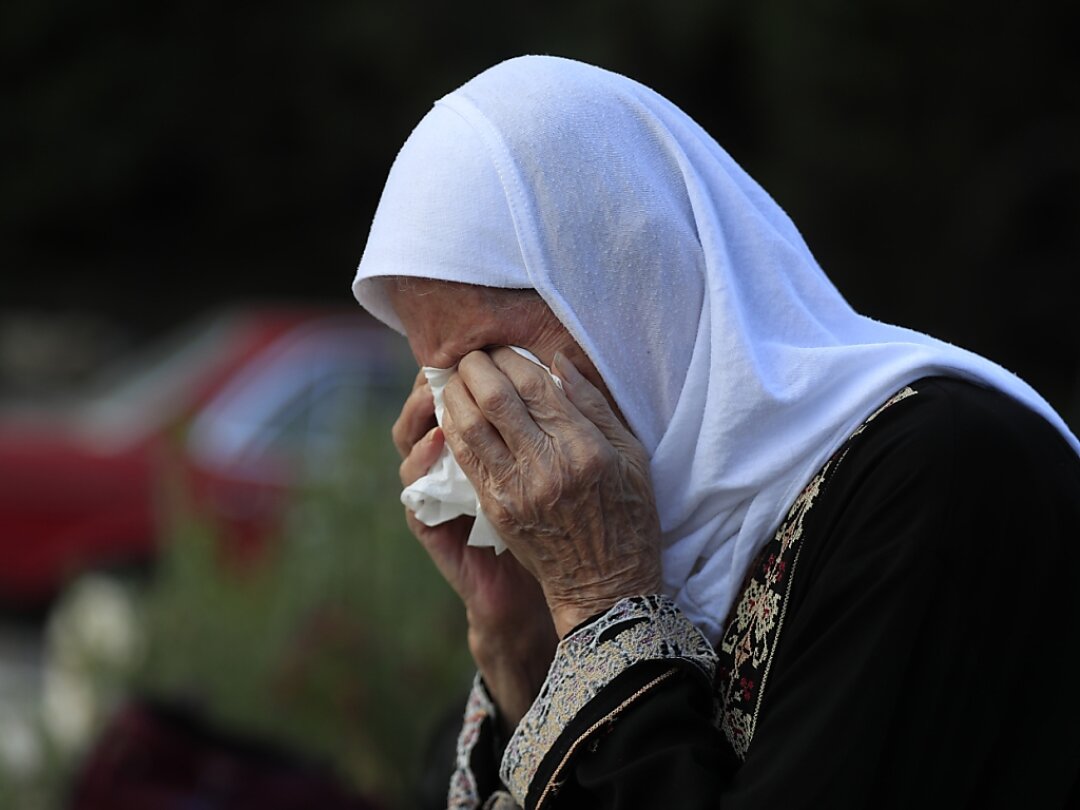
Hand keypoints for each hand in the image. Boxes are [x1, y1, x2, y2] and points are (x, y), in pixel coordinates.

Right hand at [392, 369, 556, 725]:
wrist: (569, 593)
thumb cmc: (572, 525)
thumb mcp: (568, 464)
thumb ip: (555, 422)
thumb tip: (558, 364)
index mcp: (491, 448)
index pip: (466, 394)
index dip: (467, 367)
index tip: (481, 343)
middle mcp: (459, 466)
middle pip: (429, 408)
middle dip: (439, 379)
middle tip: (451, 357)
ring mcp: (443, 497)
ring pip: (411, 442)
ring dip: (419, 412)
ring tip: (437, 389)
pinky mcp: (436, 529)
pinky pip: (416, 491)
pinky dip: (421, 464)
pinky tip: (438, 441)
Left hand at [441, 348, 661, 638]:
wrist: (606, 585)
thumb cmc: (628, 515)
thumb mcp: (631, 456)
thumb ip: (595, 406)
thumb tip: (558, 362)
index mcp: (584, 448)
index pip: (533, 386)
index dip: (510, 358)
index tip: (501, 347)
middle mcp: (547, 466)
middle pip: (495, 399)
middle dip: (475, 368)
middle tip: (470, 356)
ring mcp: (517, 490)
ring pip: (470, 426)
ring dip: (455, 394)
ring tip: (454, 377)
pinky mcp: (497, 510)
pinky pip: (465, 459)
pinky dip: (452, 429)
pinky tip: (451, 414)